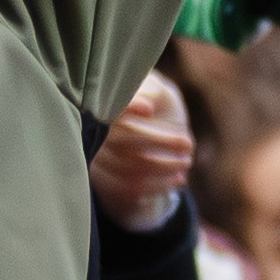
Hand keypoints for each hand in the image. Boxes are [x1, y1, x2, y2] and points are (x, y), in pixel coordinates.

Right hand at [92, 72, 194, 234]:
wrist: (153, 132)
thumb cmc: (156, 103)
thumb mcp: (157, 90)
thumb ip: (152, 90)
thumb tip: (145, 104)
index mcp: (103, 105)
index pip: (108, 108)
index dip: (126, 108)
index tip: (149, 109)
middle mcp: (93, 134)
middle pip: (119, 141)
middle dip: (159, 142)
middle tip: (187, 143)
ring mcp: (97, 160)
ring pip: (127, 168)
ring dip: (163, 166)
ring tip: (186, 161)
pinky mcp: (107, 183)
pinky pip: (130, 189)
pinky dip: (159, 185)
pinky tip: (179, 178)